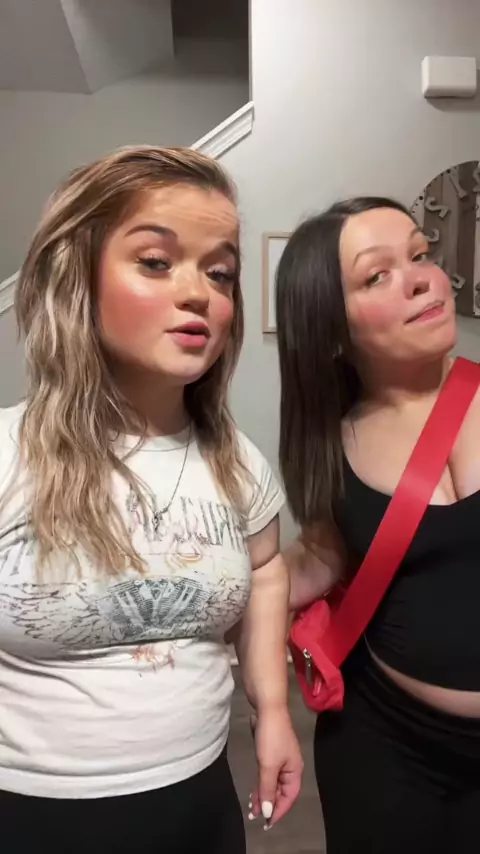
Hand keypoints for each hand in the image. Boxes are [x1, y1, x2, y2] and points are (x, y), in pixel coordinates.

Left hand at [248, 707, 302, 828]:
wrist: (267, 705)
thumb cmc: (271, 736)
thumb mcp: (268, 765)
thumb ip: (267, 789)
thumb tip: (268, 812)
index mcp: (295, 770)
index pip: (288, 798)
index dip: (278, 811)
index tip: (265, 823)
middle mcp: (290, 765)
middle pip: (281, 791)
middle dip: (269, 803)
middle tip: (253, 815)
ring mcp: (281, 756)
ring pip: (273, 781)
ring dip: (263, 793)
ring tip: (251, 804)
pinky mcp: (271, 748)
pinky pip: (267, 771)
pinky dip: (261, 780)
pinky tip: (253, 786)